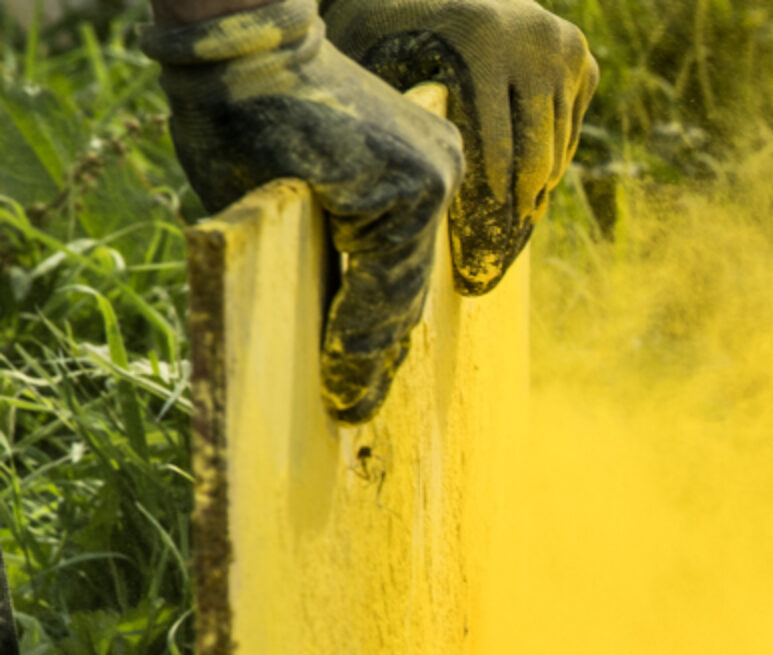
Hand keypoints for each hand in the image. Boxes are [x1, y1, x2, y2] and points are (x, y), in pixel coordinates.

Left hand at [145, 0, 464, 422]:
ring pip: (417, 263)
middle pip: (408, 289)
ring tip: (367, 365)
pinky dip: (394, 265)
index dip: (359, 359)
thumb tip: (327, 352)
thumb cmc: (235, 119)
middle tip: (357, 402)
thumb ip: (302, 280)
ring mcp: (444, 164)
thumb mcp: (256, 213)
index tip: (345, 404)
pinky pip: (419, 230)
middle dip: (378, 346)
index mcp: (405, 197)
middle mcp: (440, 181)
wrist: (246, 38)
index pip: (382, 301)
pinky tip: (377, 303)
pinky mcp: (436, 154)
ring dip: (390, 308)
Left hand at [323, 0, 596, 293]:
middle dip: (519, 201)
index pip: (498, 144)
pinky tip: (525, 176)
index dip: (488, 198)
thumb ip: (390, 114)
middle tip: (500, 252)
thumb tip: (387, 193)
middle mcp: (533, 38)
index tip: (477, 245)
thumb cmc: (385, 27)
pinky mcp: (581, 57)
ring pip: (559, 145)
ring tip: (514, 224)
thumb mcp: (373, 60)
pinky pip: (571, 128)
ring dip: (537, 185)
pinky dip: (551, 154)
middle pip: (537, 150)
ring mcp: (564, 46)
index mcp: (481, 39)